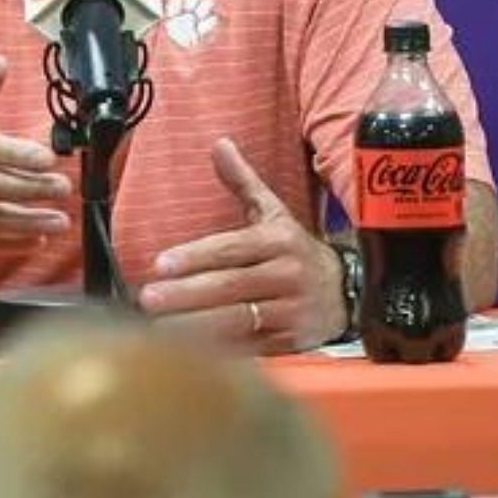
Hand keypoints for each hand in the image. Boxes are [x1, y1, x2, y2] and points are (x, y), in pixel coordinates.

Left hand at [139, 138, 341, 353]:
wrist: (349, 292)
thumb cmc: (296, 252)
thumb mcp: (274, 214)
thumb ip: (242, 181)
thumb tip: (219, 144)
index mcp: (279, 241)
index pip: (232, 248)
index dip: (196, 256)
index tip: (161, 264)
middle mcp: (287, 275)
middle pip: (231, 286)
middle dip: (186, 293)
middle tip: (148, 298)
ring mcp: (289, 311)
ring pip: (238, 319)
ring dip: (195, 325)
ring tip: (158, 328)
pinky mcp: (289, 342)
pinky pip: (249, 348)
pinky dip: (219, 351)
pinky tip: (189, 353)